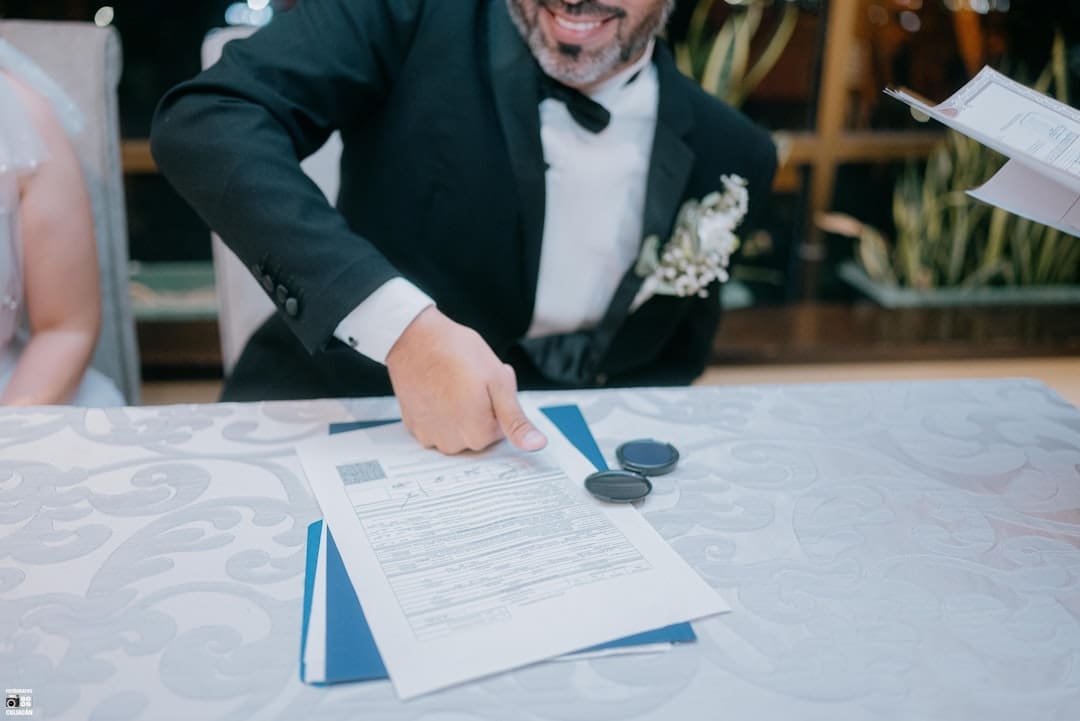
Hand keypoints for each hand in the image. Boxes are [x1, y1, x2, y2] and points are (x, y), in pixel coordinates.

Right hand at [385, 307, 547, 453]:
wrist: (413, 338)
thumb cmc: (456, 352)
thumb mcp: (498, 381)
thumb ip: (516, 420)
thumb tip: (537, 445)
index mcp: (478, 434)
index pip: (500, 430)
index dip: (497, 403)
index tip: (487, 385)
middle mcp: (452, 443)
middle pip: (478, 433)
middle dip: (480, 410)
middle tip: (471, 381)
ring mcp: (429, 436)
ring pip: (457, 431)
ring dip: (459, 412)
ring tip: (452, 383)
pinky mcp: (414, 426)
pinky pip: (436, 426)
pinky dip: (439, 412)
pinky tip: (436, 389)